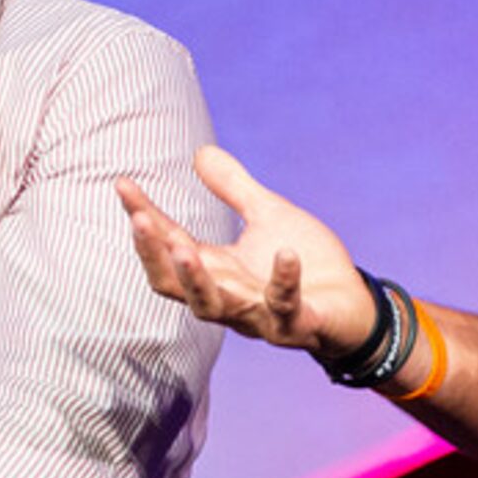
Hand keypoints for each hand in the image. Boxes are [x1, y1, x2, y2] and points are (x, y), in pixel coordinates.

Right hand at [117, 145, 379, 357]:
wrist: (353, 305)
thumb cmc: (308, 262)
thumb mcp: (267, 216)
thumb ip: (233, 189)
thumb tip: (199, 152)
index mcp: (217, 269)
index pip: (168, 244)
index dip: (144, 218)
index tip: (123, 184)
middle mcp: (228, 297)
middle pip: (174, 286)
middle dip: (154, 255)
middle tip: (140, 221)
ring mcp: (259, 316)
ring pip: (214, 308)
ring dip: (197, 280)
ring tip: (184, 249)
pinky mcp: (296, 325)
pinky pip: (285, 307)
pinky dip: (284, 282)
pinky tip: (286, 254)